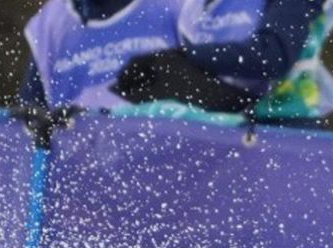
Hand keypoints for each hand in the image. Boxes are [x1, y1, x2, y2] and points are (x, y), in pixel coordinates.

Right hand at [112, 49, 255, 112]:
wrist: (219, 102)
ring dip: (143, 90)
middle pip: (144, 69)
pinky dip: (155, 93)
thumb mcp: (153, 96)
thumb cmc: (185, 96)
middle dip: (133, 84)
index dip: (123, 77)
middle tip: (125, 100)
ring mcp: (179, 68)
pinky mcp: (186, 79)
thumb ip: (131, 95)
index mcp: (160, 57)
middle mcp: (170, 59)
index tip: (116, 92)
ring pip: (154, 77)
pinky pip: (164, 83)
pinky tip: (153, 105)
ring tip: (137, 105)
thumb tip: (113, 93)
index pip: (134, 63)